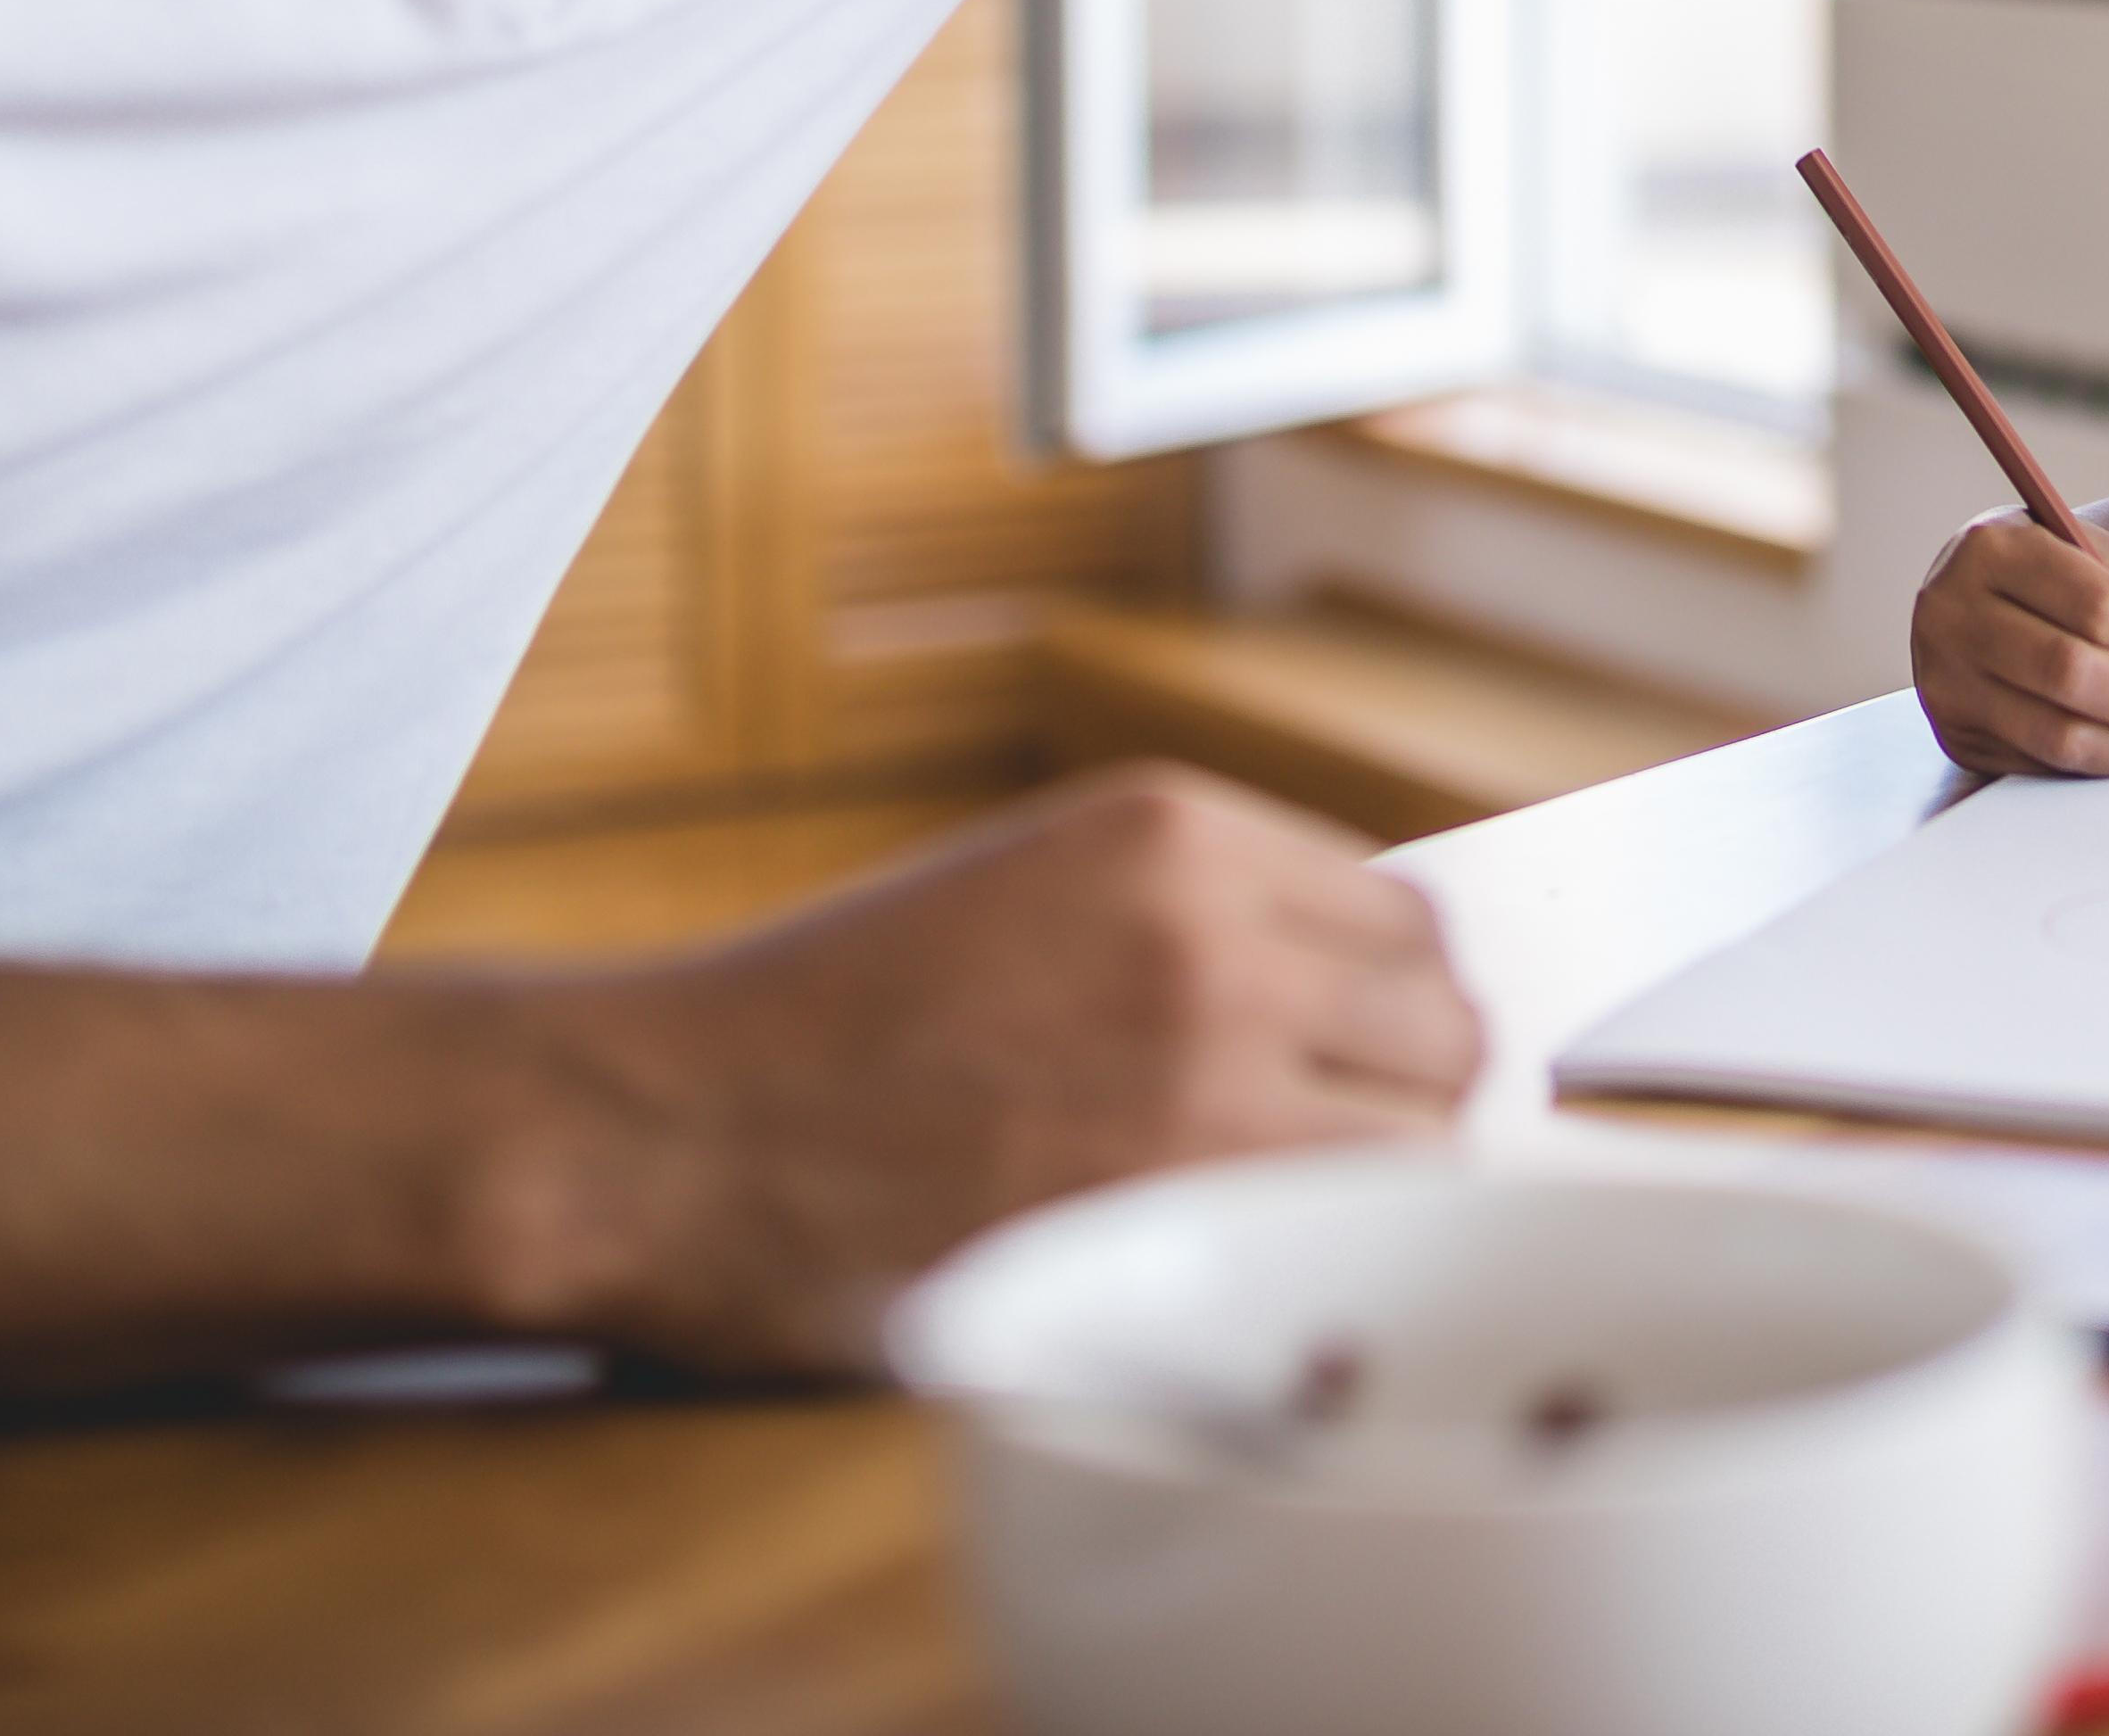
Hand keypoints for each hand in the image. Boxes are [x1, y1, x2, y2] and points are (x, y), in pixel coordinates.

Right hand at [513, 762, 1482, 1374]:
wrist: (666, 1127)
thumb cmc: (827, 1025)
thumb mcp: (1031, 894)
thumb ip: (1192, 923)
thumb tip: (1356, 1005)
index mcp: (1172, 830)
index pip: (1402, 915)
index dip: (1392, 999)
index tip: (1366, 1057)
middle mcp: (1209, 935)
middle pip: (1442, 1023)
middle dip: (1411, 1090)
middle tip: (1343, 1152)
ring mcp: (1197, 1077)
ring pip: (1417, 1139)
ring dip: (1376, 1189)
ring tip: (1282, 1222)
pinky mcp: (1159, 1212)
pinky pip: (1331, 1241)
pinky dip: (1317, 1267)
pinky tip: (1243, 1278)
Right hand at [1912, 511, 2108, 779]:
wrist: (2021, 608)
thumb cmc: (2091, 589)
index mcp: (1998, 545)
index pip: (2095, 606)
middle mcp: (1952, 608)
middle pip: (2069, 672)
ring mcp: (1944, 677)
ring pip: (2054, 732)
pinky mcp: (1955, 735)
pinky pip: (2039, 766)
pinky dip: (2098, 767)